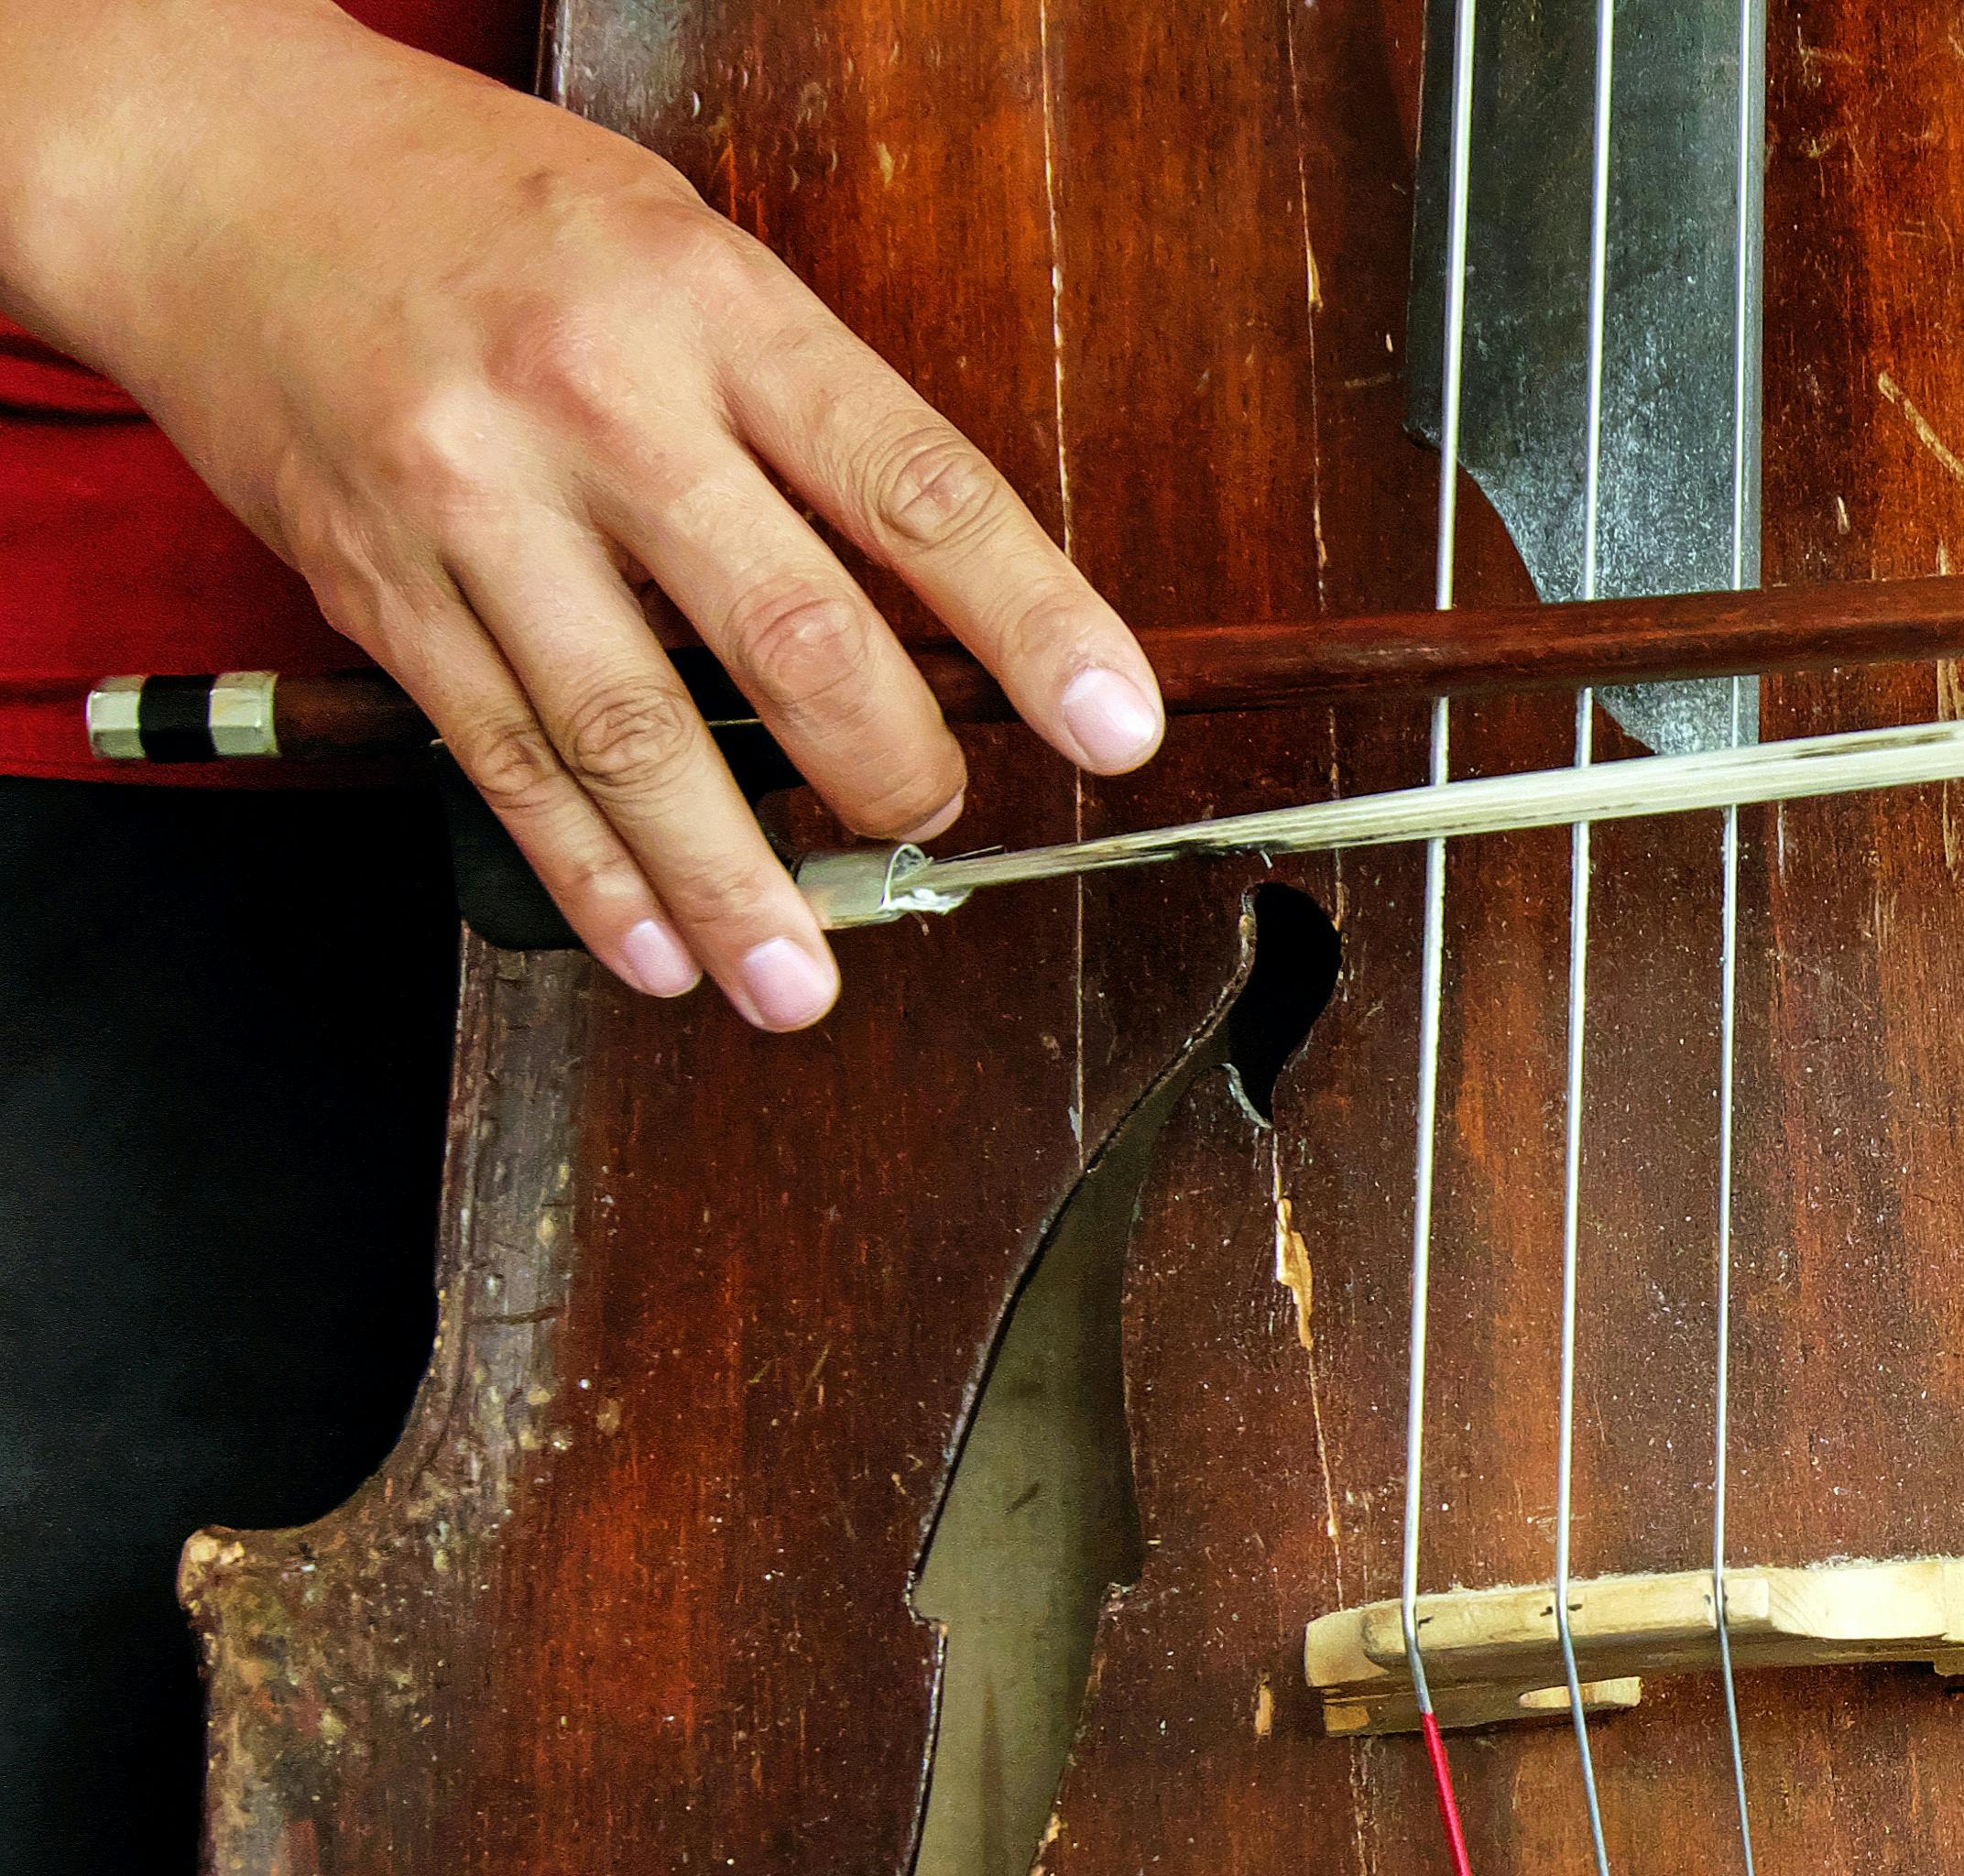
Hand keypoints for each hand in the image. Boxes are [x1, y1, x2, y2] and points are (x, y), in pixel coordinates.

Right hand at [0, 0, 1160, 1029]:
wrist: (218, 173)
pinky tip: (652, 946)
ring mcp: (478, 505)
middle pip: (791, 633)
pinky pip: (504, 759)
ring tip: (799, 983)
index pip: (918, 488)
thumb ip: (808, 414)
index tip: (1114, 726)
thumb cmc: (487, 215)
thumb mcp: (689, 253)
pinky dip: (588, 871)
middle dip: (891, 771)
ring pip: (633, 735)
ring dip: (731, 884)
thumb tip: (949, 601)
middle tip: (940, 828)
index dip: (1034, 623)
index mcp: (714, 312)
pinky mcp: (383, 590)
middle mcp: (598, 409)